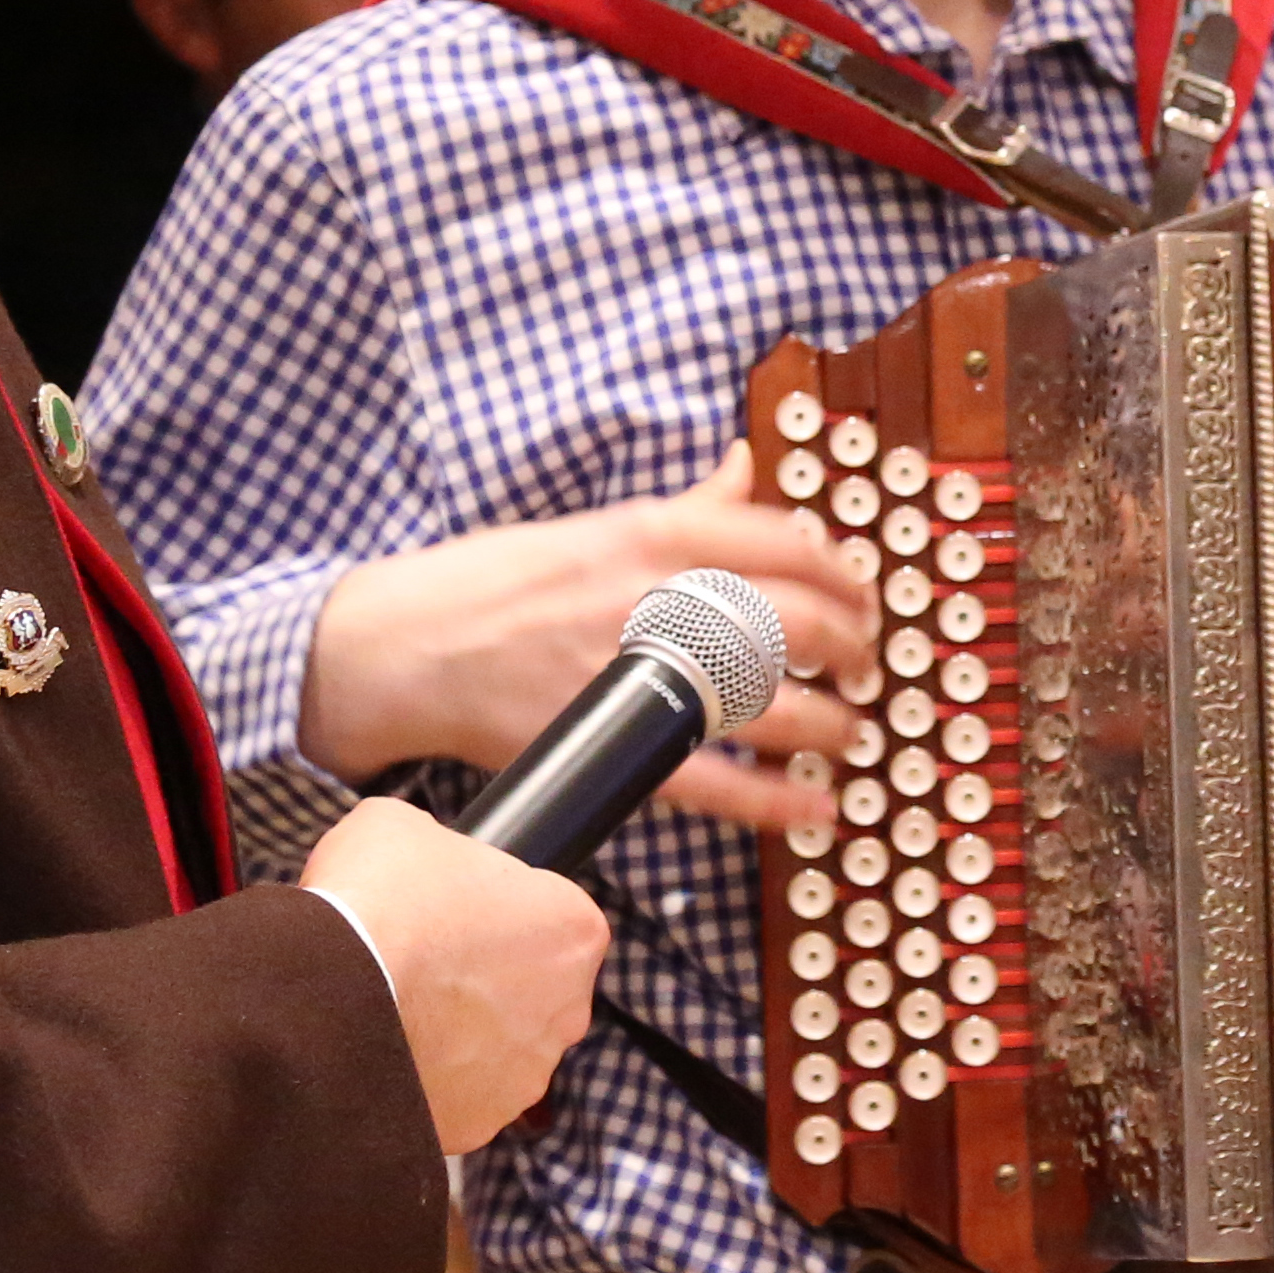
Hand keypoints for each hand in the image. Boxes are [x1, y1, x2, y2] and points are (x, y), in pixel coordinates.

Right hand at [299, 796, 607, 1151]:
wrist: (327, 999)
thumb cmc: (377, 902)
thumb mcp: (401, 827)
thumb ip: (436, 845)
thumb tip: (420, 860)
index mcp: (573, 928)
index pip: (548, 913)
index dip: (495, 908)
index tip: (451, 912)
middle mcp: (569, 1009)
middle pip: (529, 987)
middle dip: (484, 979)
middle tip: (420, 962)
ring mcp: (527, 1075)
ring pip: (496, 1047)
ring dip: (459, 1033)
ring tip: (395, 1010)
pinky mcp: (480, 1125)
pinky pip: (458, 1095)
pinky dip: (428, 1080)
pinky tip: (387, 1053)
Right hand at [302, 442, 876, 831]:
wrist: (406, 646)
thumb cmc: (497, 581)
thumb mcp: (595, 525)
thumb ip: (685, 505)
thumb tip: (747, 465)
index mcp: (651, 533)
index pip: (786, 540)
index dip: (844, 571)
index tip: (863, 593)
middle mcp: (654, 598)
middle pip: (796, 619)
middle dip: (853, 644)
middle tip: (867, 662)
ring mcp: (637, 674)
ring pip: (770, 701)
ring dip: (832, 722)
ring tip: (852, 733)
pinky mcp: (614, 743)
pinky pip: (716, 779)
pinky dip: (774, 799)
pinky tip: (812, 806)